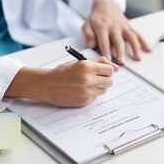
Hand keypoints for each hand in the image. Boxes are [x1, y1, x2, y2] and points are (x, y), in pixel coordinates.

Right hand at [5, 57, 119, 106]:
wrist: (46, 85)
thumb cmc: (63, 72)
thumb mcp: (80, 61)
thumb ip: (99, 61)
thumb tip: (117, 67)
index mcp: (87, 67)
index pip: (110, 70)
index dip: (107, 70)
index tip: (102, 70)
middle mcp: (87, 80)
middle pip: (110, 81)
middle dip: (105, 79)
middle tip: (96, 77)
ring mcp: (86, 92)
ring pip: (104, 90)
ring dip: (99, 87)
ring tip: (86, 83)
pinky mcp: (84, 101)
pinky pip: (95, 97)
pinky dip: (91, 94)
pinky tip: (81, 90)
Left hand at [81, 0, 150, 64]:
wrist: (106, 6)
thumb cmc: (96, 19)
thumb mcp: (86, 24)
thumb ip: (88, 35)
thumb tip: (91, 45)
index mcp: (102, 26)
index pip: (104, 40)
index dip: (106, 50)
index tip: (108, 59)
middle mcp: (114, 26)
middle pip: (118, 40)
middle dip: (120, 51)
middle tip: (122, 62)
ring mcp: (123, 27)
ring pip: (131, 37)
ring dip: (135, 48)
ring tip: (138, 58)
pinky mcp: (130, 27)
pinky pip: (138, 34)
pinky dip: (144, 42)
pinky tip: (148, 49)